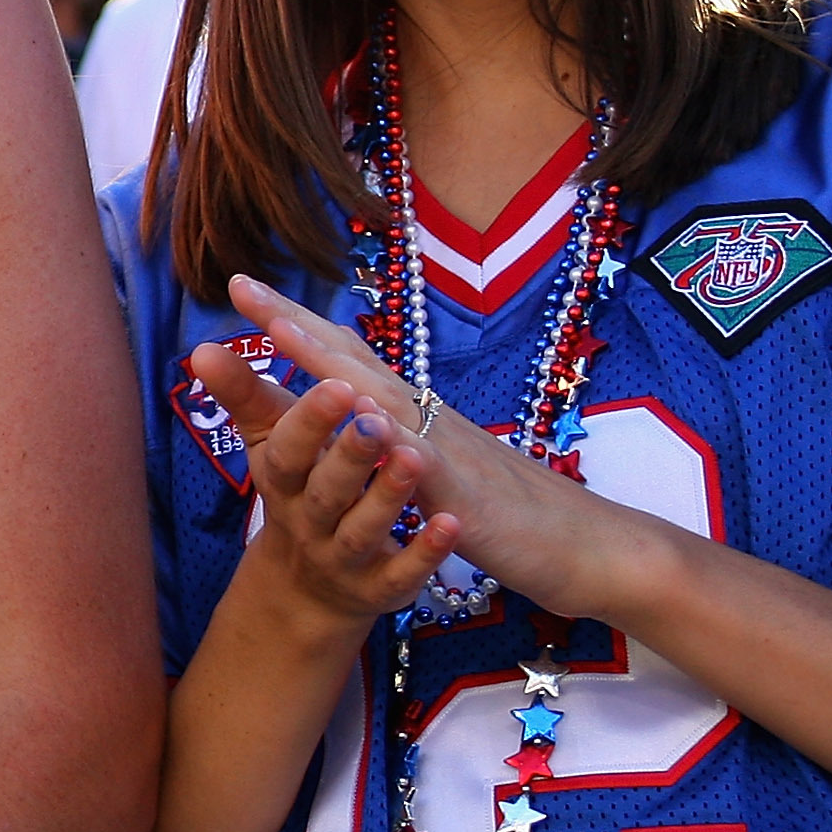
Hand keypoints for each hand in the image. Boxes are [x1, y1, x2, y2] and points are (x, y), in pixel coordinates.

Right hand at [193, 339, 458, 633]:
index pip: (287, 451)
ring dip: (388, 496)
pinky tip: (449, 524)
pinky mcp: (381, 587)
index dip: (309, 421)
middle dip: (350, 456)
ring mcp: (346, 557)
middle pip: (326, 491)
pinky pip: (403, 573)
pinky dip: (425, 551)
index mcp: (282, 481)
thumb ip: (244, 396)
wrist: (307, 587)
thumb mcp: (268, 446)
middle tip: (375, 419)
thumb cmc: (294, 492)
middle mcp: (309, 521)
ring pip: (364, 530)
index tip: (336, 385)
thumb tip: (201, 349)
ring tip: (412, 458)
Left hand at [228, 276, 647, 620]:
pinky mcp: (468, 498)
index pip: (347, 357)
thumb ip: (398, 436)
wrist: (588, 546)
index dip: (295, 323)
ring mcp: (447, 452)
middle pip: (353, 360)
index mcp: (412, 414)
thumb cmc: (509, 508)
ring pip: (384, 400)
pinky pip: (432, 472)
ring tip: (285, 334)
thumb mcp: (438, 467)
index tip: (242, 289)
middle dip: (295, 323)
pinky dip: (403, 451)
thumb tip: (361, 409)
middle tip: (242, 285)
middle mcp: (425, 418)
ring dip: (335, 367)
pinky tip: (373, 433)